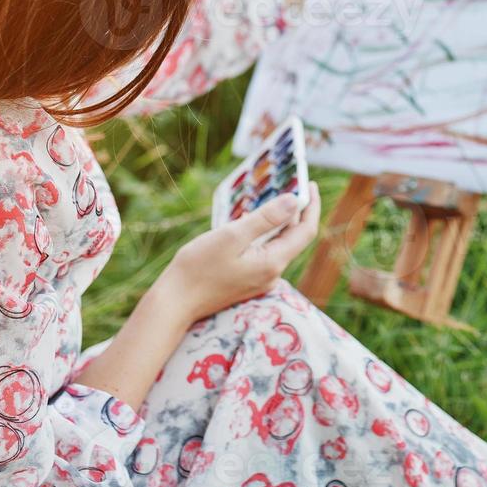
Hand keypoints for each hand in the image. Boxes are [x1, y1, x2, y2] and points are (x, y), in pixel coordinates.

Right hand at [153, 185, 322, 325]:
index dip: (311, 206)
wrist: (175, 302)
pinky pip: (264, 252)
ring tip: (270, 197)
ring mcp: (261, 279)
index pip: (305, 231)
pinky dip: (264, 233)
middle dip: (296, 211)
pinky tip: (251, 221)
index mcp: (273, 263)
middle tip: (289, 185)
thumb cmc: (198, 268)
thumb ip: (265, 219)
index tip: (310, 184)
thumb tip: (294, 201)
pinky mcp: (248, 280)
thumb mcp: (232, 236)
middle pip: (294, 238)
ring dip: (278, 221)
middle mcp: (272, 274)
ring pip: (278, 244)